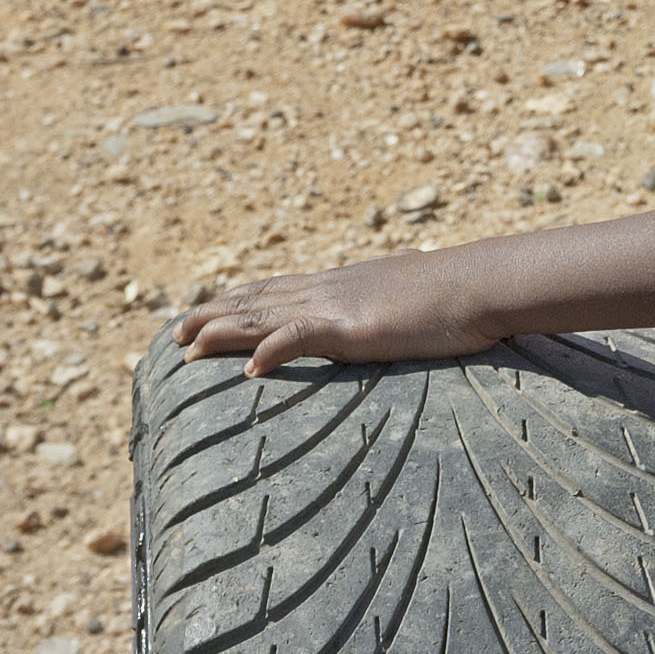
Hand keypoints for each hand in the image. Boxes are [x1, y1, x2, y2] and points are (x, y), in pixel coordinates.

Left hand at [173, 245, 506, 376]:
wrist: (481, 284)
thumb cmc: (455, 295)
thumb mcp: (406, 298)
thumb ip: (382, 306)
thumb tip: (380, 315)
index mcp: (341, 283)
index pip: (276, 288)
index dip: (236, 299)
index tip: (205, 311)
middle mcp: (330, 289)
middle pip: (257, 299)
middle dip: (212, 315)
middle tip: (173, 335)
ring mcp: (339, 306)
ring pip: (265, 315)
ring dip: (222, 332)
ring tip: (188, 349)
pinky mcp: (356, 328)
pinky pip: (302, 338)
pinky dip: (272, 351)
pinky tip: (249, 370)